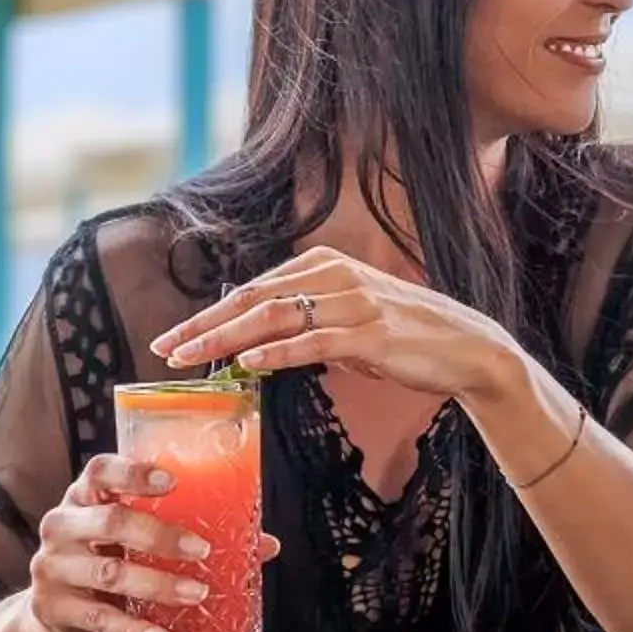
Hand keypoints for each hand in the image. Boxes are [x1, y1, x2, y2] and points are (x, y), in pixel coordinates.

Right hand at [8, 454, 281, 631]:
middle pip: (110, 521)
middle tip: (202, 549)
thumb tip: (265, 545)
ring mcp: (53, 566)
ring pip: (109, 571)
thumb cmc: (106, 563)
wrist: (51, 617)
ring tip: (196, 593)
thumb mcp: (134, 543)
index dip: (133, 472)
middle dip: (160, 535)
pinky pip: (100, 618)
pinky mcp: (52, 606)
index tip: (171, 481)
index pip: (100, 471)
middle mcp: (63, 525)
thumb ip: (189, 534)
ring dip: (158, 584)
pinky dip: (134, 629)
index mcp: (85, 498)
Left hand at [150, 247, 521, 401]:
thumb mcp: (348, 321)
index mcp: (325, 265)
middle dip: (204, 325)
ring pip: (275, 317)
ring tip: (192, 358)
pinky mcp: (372, 332)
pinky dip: (279, 353)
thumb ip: (306, 325)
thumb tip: (258, 348)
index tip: (174, 339)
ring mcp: (354, 301)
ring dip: (227, 339)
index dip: (209, 314)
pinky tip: (250, 366)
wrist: (467, 348)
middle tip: (165, 348)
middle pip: (254, 298)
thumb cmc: (405, 338)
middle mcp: (335, 275)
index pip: (253, 289)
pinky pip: (315, 342)